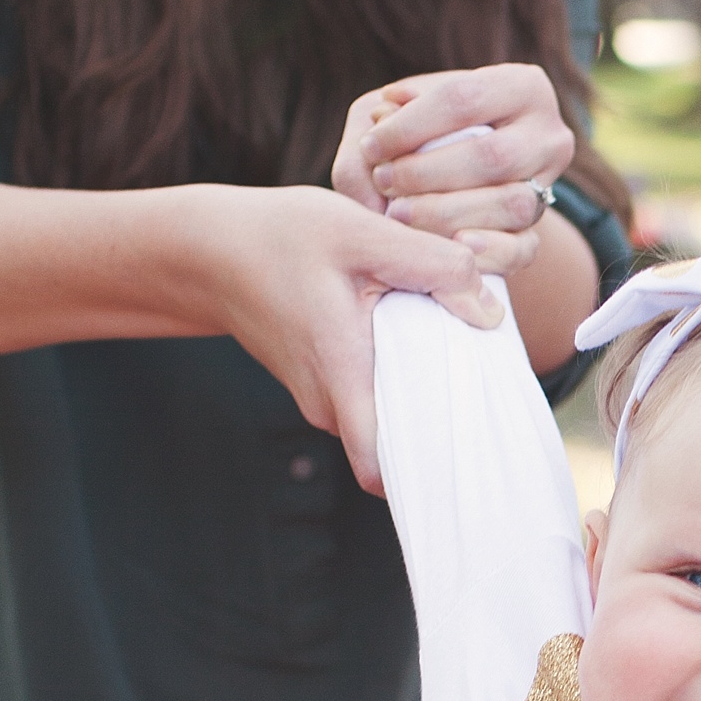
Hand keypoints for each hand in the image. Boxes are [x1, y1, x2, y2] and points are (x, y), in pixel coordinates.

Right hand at [184, 181, 535, 493]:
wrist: (211, 249)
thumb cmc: (280, 237)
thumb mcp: (363, 233)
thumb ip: (434, 267)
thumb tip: (490, 313)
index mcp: (341, 374)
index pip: (382, 467)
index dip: (429, 468)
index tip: (471, 448)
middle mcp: (328, 404)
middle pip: (400, 439)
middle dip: (441, 414)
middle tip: (479, 371)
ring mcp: (320, 400)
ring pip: (388, 414)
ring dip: (419, 385)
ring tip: (445, 338)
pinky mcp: (320, 386)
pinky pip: (371, 394)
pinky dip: (396, 370)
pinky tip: (410, 330)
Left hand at [334, 65, 574, 243]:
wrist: (460, 183)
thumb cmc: (426, 136)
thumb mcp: (408, 111)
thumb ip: (392, 110)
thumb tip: (384, 112)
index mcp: (523, 86)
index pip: (463, 99)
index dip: (412, 125)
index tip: (371, 146)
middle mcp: (549, 135)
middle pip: (492, 156)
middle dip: (427, 173)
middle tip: (382, 181)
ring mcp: (550, 186)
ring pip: (510, 204)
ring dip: (446, 213)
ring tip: (398, 213)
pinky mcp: (543, 232)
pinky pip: (522, 248)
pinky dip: (485, 250)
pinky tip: (450, 246)